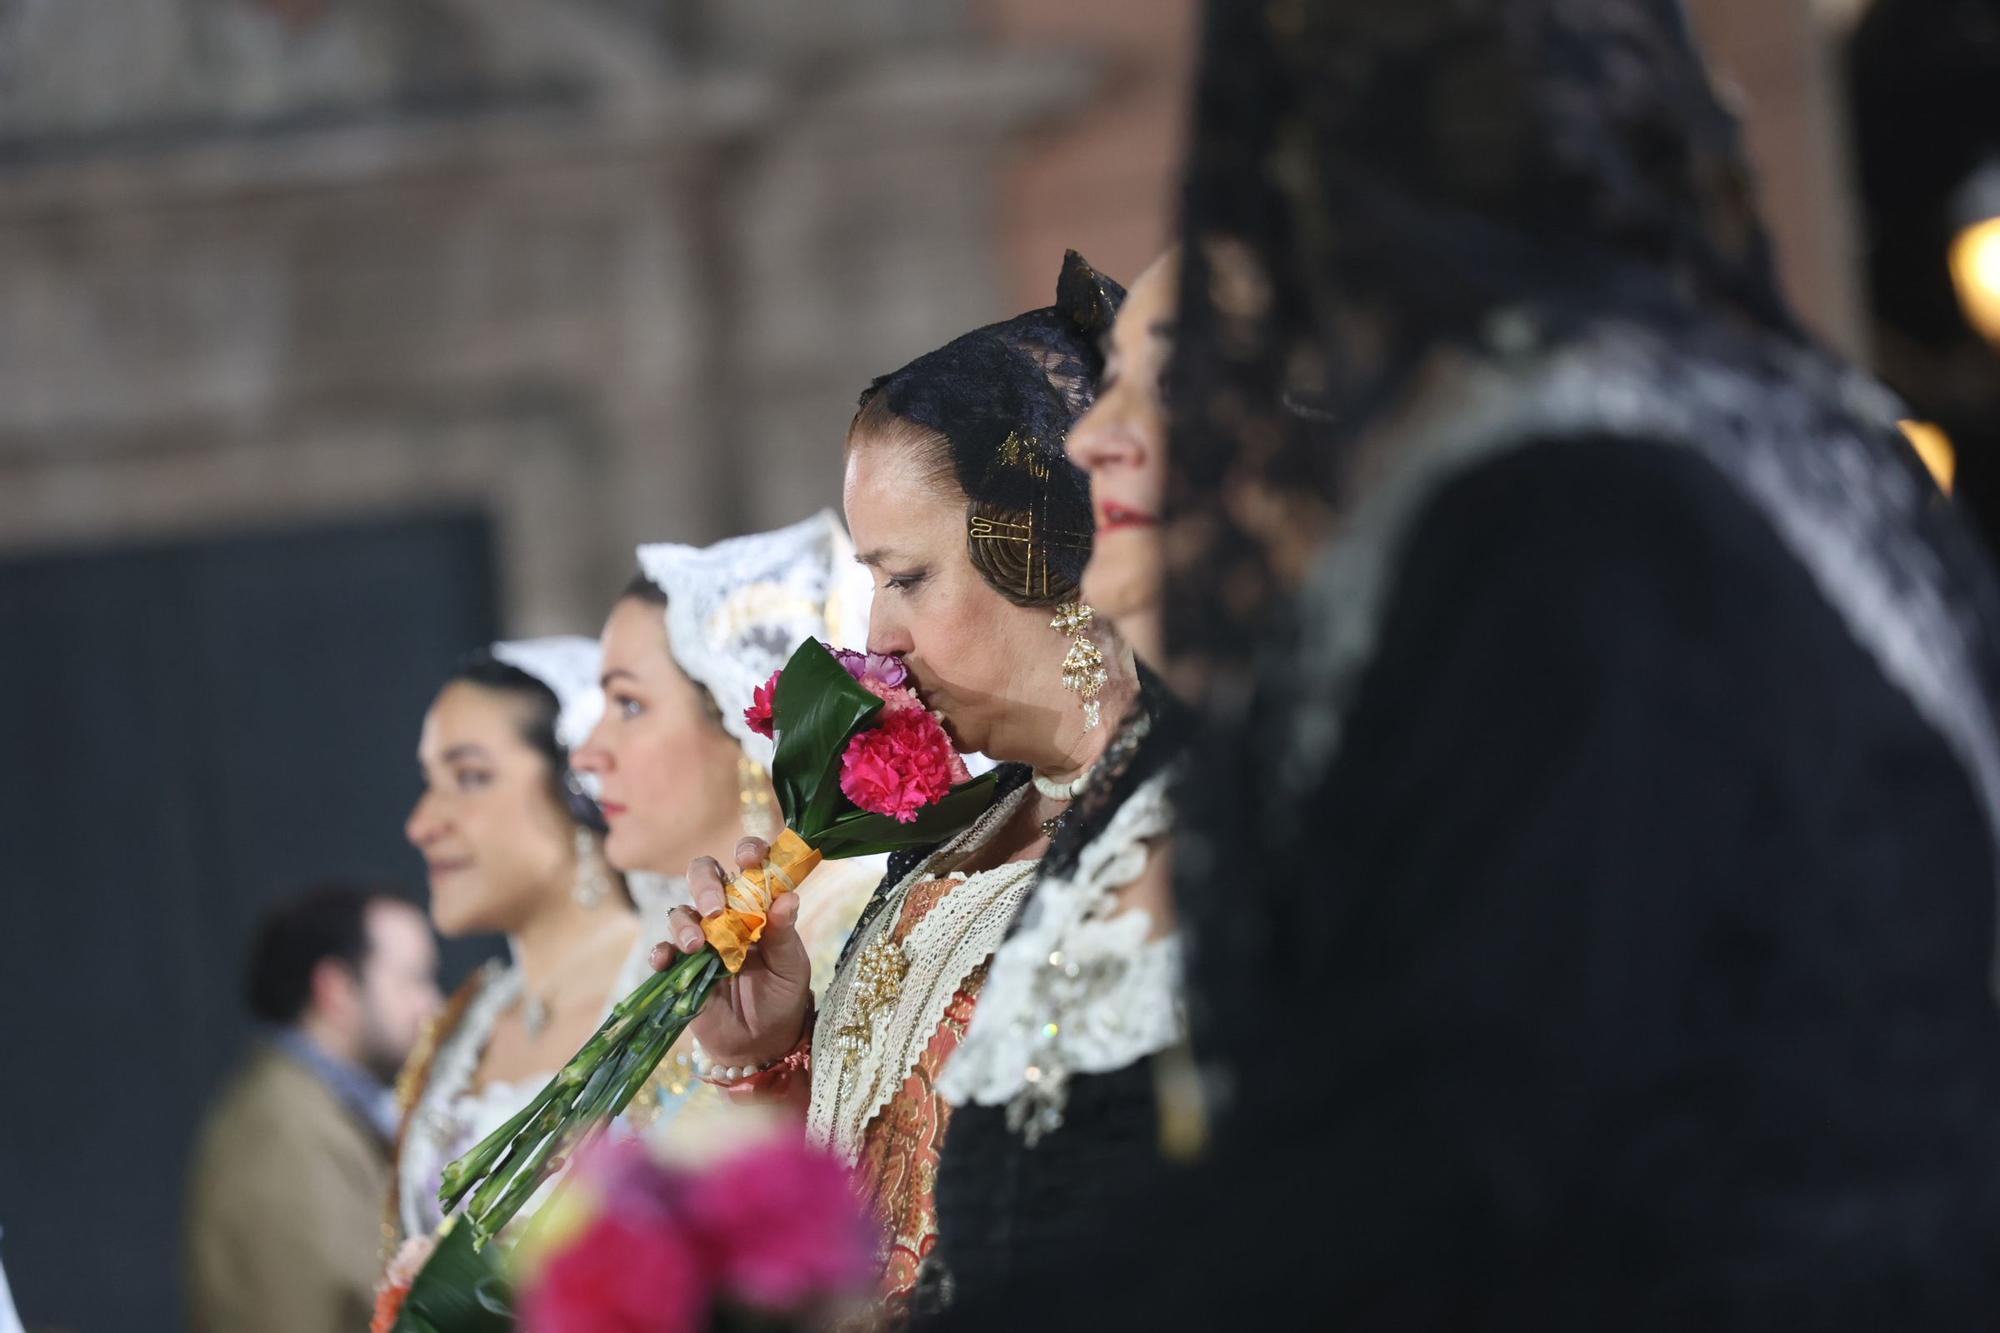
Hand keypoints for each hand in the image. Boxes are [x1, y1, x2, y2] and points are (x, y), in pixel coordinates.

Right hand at [650, 837, 813, 1068]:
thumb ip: (785, 933)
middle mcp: (725, 914)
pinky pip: (663, 952)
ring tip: (697, 946)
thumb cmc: (782, 995)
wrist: (762, 1042)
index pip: (748, 864)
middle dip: (705, 886)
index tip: (750, 859)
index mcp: (756, 905)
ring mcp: (700, 940)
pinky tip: (667, 960)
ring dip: (685, 924)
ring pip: (681, 912)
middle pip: (704, 877)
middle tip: (715, 910)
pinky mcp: (680, 968)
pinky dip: (662, 952)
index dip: (748, 852)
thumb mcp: (791, 966)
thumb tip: (788, 898)